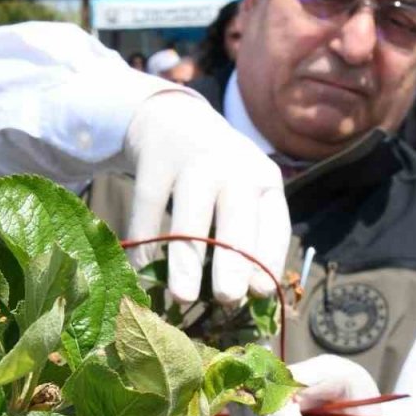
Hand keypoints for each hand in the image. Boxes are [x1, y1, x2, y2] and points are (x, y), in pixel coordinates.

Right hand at [122, 90, 288, 304]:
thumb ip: (247, 238)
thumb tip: (249, 297)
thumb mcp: (240, 196)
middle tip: (228, 298)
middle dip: (233, 261)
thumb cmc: (215, 175)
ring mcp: (193, 161)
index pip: (274, 224)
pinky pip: (148, 206)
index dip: (269, 259)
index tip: (261, 293)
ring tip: (182, 297)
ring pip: (190, 215)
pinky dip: (144, 240)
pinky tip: (141, 268)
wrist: (173, 117)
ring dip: (187, 259)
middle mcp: (234, 168)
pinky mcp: (156, 159)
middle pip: (236, 218)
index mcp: (264, 181)